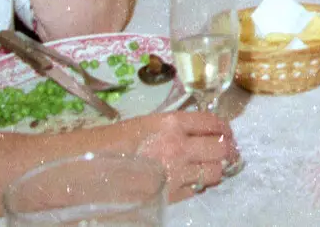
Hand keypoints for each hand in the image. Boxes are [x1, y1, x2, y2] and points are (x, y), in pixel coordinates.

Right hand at [124, 111, 238, 200]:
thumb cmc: (115, 141)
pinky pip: (196, 190)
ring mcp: (176, 173)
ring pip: (215, 172)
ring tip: (214, 168)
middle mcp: (179, 147)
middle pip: (221, 149)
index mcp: (172, 123)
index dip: (225, 128)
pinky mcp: (169, 196)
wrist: (89, 167)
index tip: (227, 133)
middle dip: (228, 150)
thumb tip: (203, 132)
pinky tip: (194, 181)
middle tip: (229, 152)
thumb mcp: (149, 122)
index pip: (213, 123)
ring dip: (218, 169)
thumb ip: (177, 126)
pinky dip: (200, 185)